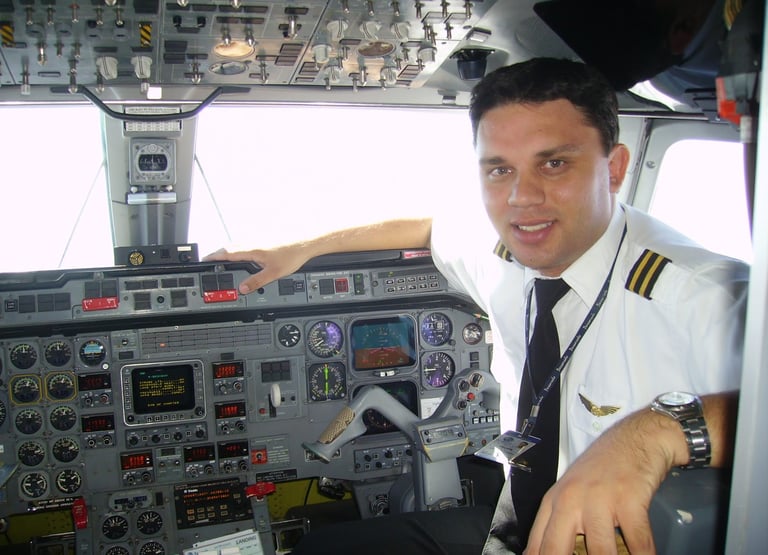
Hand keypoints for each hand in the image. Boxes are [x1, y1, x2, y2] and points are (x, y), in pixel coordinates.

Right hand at [203, 245, 307, 293]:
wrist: (305, 243)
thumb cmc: (292, 255)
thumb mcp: (273, 273)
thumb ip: (256, 282)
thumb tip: (242, 288)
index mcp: (251, 250)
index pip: (226, 253)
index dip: (213, 257)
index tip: (203, 261)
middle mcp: (252, 243)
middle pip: (229, 248)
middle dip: (217, 255)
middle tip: (209, 262)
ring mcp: (258, 241)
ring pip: (237, 245)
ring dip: (227, 252)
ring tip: (221, 261)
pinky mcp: (264, 241)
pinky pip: (245, 245)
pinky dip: (237, 250)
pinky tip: (241, 256)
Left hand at [524, 409, 680, 554]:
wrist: (635, 438)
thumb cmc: (604, 468)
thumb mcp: (573, 492)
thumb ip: (561, 523)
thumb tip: (549, 552)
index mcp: (554, 501)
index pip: (537, 545)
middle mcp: (571, 500)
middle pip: (558, 549)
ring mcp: (599, 498)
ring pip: (600, 552)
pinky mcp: (628, 498)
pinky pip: (637, 543)